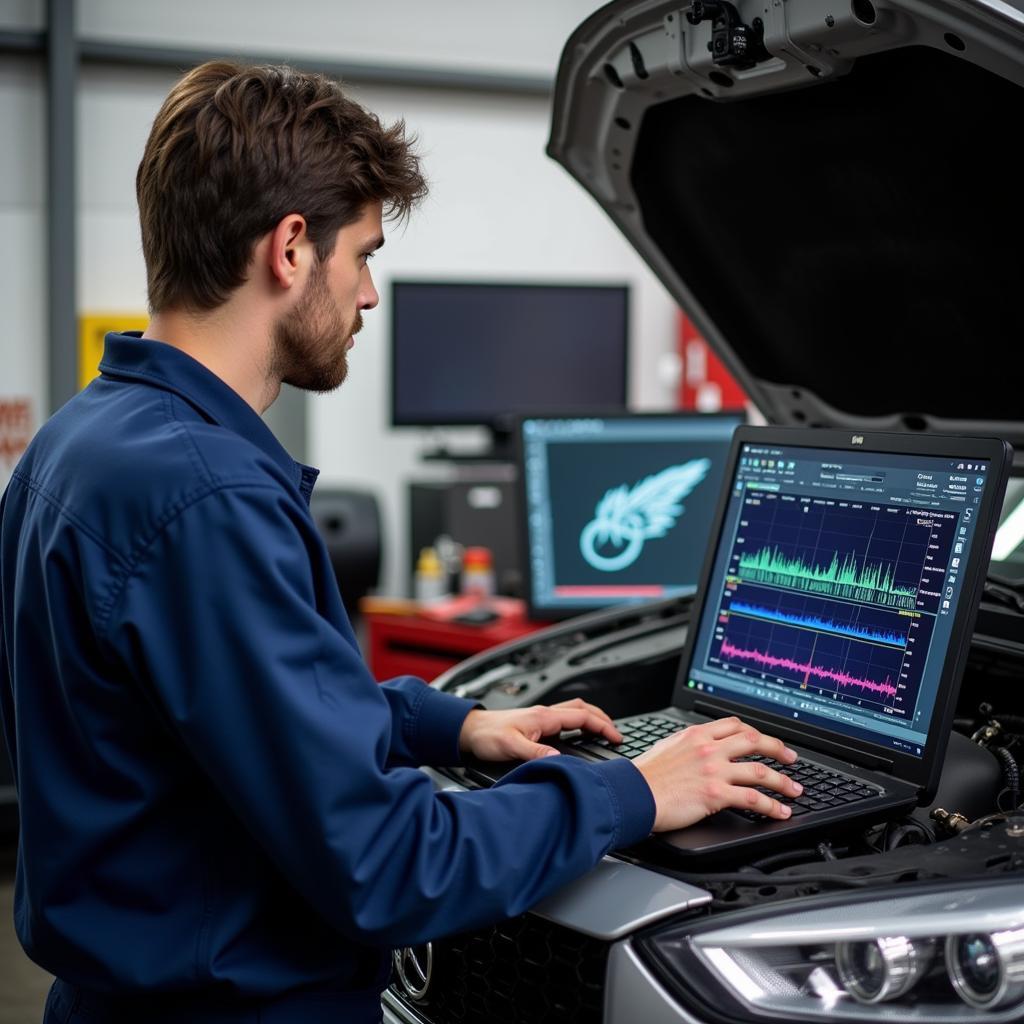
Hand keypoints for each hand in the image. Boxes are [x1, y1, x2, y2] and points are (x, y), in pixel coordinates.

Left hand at [459, 698, 622, 762]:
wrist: (470, 730)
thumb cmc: (487, 736)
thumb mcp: (511, 746)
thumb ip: (535, 753)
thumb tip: (558, 759)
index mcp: (544, 717)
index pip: (582, 717)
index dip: (602, 726)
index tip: (616, 737)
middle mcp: (545, 713)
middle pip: (583, 709)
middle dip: (602, 719)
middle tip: (616, 734)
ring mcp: (541, 717)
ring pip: (574, 710)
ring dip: (592, 717)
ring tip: (603, 730)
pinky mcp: (535, 723)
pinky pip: (564, 717)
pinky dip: (579, 722)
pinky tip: (578, 733)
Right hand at [633, 716, 801, 830]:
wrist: (633, 793)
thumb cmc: (644, 775)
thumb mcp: (667, 747)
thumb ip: (689, 745)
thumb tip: (700, 749)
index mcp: (697, 734)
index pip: (735, 725)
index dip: (755, 732)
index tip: (764, 741)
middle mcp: (709, 748)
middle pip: (755, 741)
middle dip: (778, 750)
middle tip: (791, 759)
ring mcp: (714, 770)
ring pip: (760, 771)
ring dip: (782, 782)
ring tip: (794, 790)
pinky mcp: (716, 794)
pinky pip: (752, 799)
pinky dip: (771, 806)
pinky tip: (780, 811)